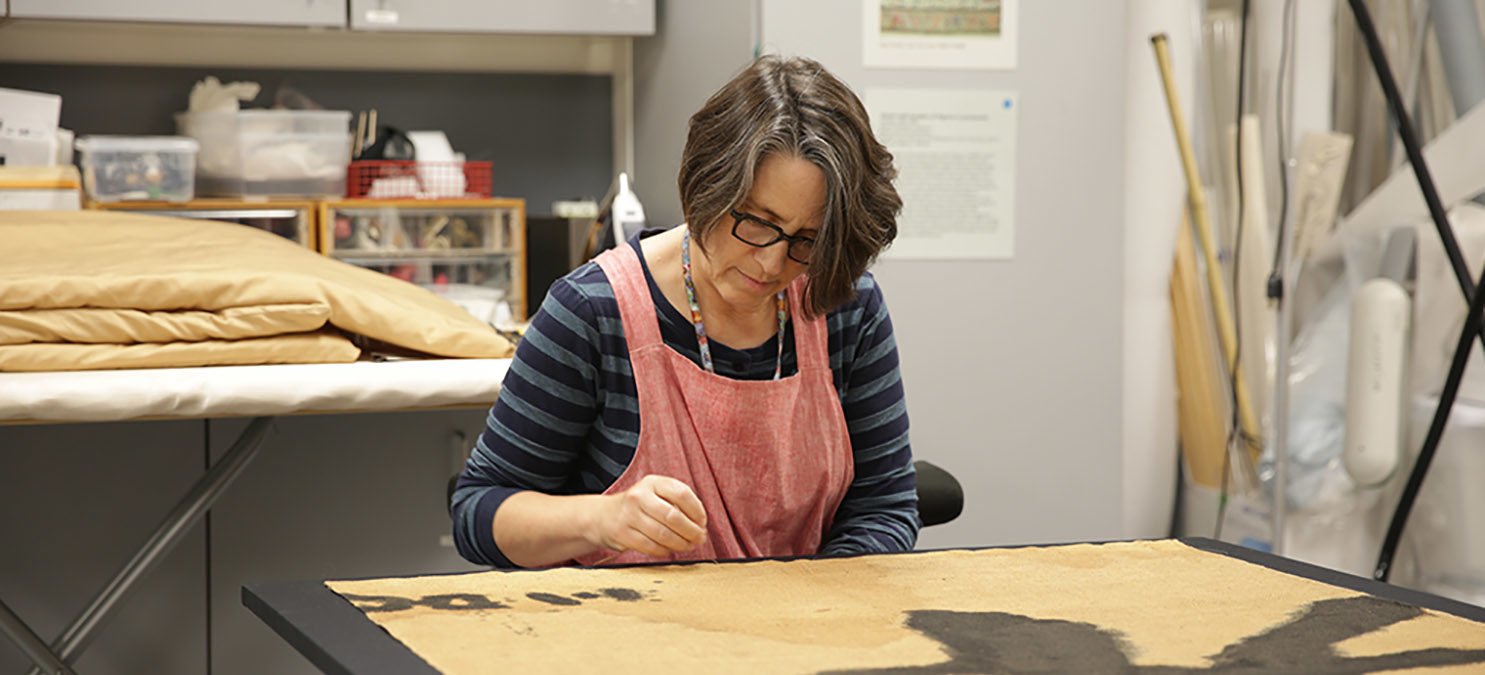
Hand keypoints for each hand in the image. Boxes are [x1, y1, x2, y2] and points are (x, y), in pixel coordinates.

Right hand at [588, 475, 707, 556]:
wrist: (603, 516)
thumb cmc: (639, 506)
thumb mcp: (655, 494)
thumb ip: (677, 503)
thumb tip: (700, 524)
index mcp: (652, 482)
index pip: (682, 493)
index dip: (697, 510)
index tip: (702, 521)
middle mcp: (639, 496)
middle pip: (673, 516)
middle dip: (691, 531)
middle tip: (699, 538)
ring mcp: (629, 515)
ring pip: (663, 534)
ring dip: (681, 544)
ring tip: (688, 545)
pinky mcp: (623, 534)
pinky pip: (651, 547)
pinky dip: (665, 550)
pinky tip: (670, 549)